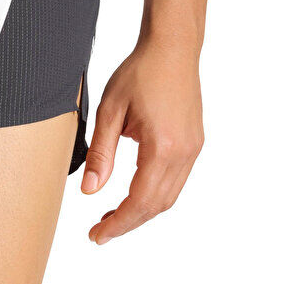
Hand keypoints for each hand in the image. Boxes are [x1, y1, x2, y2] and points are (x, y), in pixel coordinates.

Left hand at [81, 38, 203, 244]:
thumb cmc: (141, 72)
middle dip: (128, 222)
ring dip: (142, 210)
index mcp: (163, 147)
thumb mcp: (110, 111)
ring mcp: (193, 148)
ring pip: (169, 196)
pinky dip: (155, 194)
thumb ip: (101, 153)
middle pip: (157, 205)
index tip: (97, 235)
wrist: (172, 48)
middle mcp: (184, 152)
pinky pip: (176, 180)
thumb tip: (90, 191)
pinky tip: (135, 191)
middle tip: (100, 230)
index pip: (139, 201)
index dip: (117, 223)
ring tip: (113, 215)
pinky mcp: (194, 142)